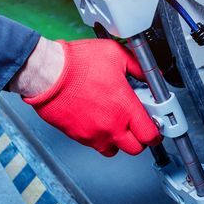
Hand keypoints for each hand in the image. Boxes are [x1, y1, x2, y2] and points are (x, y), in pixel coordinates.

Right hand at [15, 38, 160, 156]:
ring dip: (119, 140)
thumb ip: (138, 67)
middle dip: (139, 138)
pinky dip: (99, 136)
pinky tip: (97, 119)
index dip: (156, 132)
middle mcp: (111, 126)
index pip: (150, 134)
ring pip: (114, 149)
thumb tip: (149, 74)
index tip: (155, 126)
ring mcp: (94, 134)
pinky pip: (95, 144)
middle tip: (136, 124)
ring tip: (115, 122)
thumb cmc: (77, 63)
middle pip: (135, 148)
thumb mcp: (115, 54)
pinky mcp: (78, 136)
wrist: (47, 73)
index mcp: (124, 107)